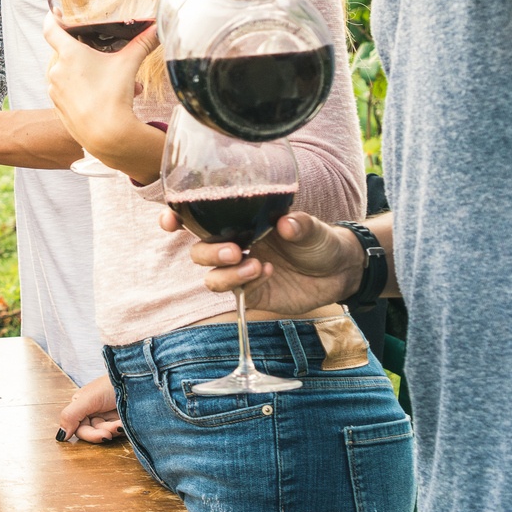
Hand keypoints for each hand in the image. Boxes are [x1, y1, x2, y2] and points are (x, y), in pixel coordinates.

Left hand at [42, 17, 159, 176]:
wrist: (106, 135)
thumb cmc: (113, 96)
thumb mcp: (129, 64)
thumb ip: (142, 43)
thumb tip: (157, 29)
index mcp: (68, 54)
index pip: (51, 28)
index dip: (53, 18)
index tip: (58, 13)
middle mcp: (57, 71)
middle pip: (69, 53)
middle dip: (92, 55)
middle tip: (111, 59)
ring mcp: (56, 91)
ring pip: (74, 76)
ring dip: (94, 76)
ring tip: (119, 84)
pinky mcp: (59, 108)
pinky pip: (72, 94)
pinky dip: (87, 93)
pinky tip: (108, 100)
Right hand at [55, 375, 122, 443]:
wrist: (137, 377)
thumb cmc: (111, 384)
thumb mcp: (88, 399)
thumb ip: (71, 415)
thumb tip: (59, 436)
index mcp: (80, 405)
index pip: (79, 429)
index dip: (90, 435)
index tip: (103, 436)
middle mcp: (92, 411)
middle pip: (92, 432)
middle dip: (103, 432)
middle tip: (112, 432)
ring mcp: (107, 415)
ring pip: (106, 433)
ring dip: (115, 429)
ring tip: (123, 422)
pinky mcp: (120, 419)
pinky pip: (117, 430)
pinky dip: (122, 428)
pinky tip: (126, 422)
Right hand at [172, 209, 363, 313]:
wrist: (340, 272)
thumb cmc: (320, 241)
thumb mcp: (313, 228)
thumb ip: (299, 224)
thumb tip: (285, 224)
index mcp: (239, 222)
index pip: (199, 218)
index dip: (177, 218)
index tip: (170, 220)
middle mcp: (233, 245)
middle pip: (198, 250)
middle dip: (208, 252)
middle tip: (235, 252)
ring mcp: (240, 271)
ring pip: (210, 275)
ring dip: (225, 273)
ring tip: (255, 266)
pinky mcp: (251, 292)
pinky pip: (234, 292)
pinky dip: (245, 283)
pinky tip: (266, 272)